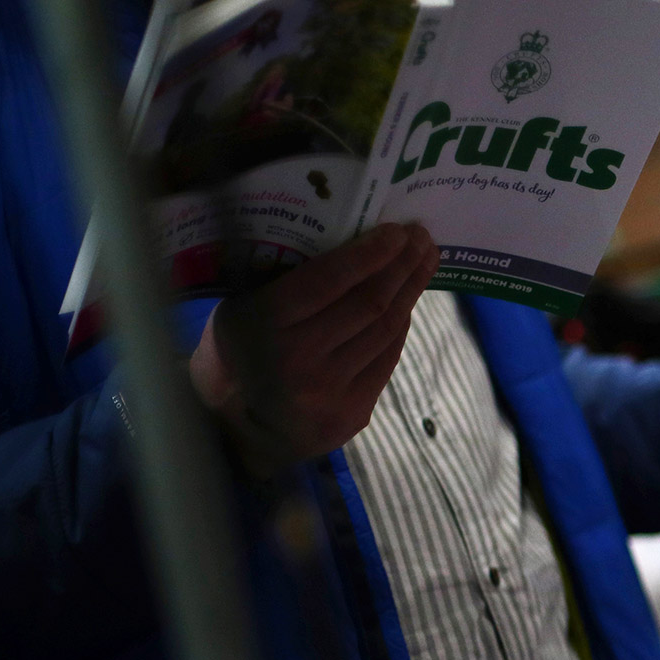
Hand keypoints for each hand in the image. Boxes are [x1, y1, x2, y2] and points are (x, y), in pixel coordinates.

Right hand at [190, 223, 436, 473]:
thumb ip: (288, 280)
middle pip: (369, 303)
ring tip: (424, 262)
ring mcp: (329, 391)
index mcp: (264, 324)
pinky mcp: (352, 413)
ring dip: (410, 291)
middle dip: (402, 265)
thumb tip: (352, 238)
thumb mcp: (242, 308)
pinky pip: (387, 358)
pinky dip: (399, 326)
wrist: (235, 429)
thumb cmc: (238, 352)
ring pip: (386, 330)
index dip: (370, 253)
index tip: (397, 230)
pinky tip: (407, 301)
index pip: (329, 280)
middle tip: (422, 236)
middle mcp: (298, 359)